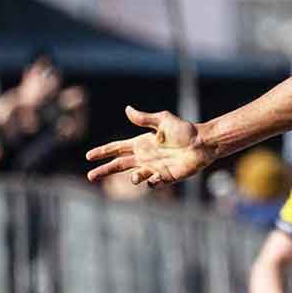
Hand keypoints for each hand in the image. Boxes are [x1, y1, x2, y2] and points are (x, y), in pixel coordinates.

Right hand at [86, 106, 212, 185]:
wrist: (203, 143)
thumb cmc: (184, 130)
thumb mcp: (163, 121)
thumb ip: (144, 118)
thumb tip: (127, 109)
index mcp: (141, 143)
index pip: (117, 148)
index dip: (103, 152)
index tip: (88, 156)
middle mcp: (145, 157)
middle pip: (119, 165)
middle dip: (104, 170)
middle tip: (90, 176)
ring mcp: (154, 168)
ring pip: (135, 176)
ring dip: (133, 177)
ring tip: (135, 177)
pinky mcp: (166, 177)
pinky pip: (154, 183)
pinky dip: (151, 182)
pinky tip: (152, 179)